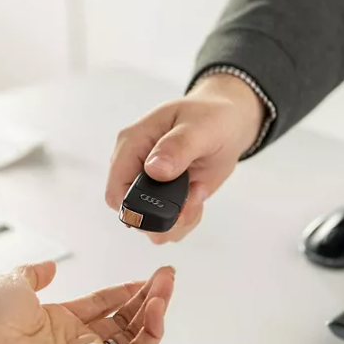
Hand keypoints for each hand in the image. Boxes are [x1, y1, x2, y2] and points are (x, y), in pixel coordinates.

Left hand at [0, 262, 174, 343]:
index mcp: (56, 320)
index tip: (147, 277)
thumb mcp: (14, 281)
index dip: (125, 290)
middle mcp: (74, 340)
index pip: (102, 304)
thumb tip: (49, 266)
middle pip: (122, 318)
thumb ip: (35, 273)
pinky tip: (157, 308)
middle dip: (147, 296)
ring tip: (167, 287)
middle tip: (167, 277)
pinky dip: (151, 333)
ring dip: (154, 310)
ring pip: (133, 335)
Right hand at [106, 74, 264, 243]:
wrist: (228, 124)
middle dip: (165, 218)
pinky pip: (167, 225)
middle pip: (132, 214)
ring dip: (178, 222)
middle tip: (193, 198)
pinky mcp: (163, 198)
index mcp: (132, 144)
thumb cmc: (211, 117)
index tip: (173, 204)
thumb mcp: (200, 127)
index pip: (116, 191)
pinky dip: (185, 221)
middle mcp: (134, 168)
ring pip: (149, 226)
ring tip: (197, 196)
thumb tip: (154, 169)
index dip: (139, 208)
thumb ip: (178, 147)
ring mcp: (148, 185)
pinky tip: (197, 199)